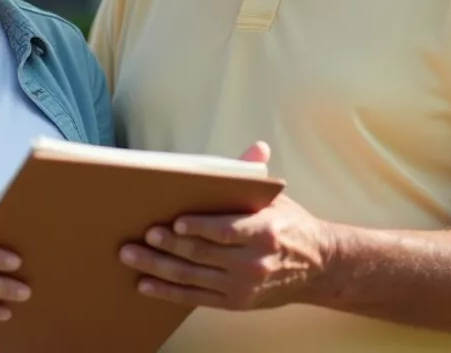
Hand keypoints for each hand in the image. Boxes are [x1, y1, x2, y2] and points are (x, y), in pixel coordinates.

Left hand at [119, 141, 333, 310]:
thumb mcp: (276, 199)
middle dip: (167, 246)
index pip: (225, 231)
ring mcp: (242, 286)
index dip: (198, 228)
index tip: (174, 223)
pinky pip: (194, 298)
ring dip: (158, 268)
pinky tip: (145, 284)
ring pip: (192, 277)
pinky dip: (167, 292)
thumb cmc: (290, 226)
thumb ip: (256, 176)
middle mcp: (253, 262)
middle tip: (141, 236)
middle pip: (201, 254)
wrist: (318, 267)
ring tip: (131, 256)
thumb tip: (256, 148)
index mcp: (264, 232)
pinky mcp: (234, 302)